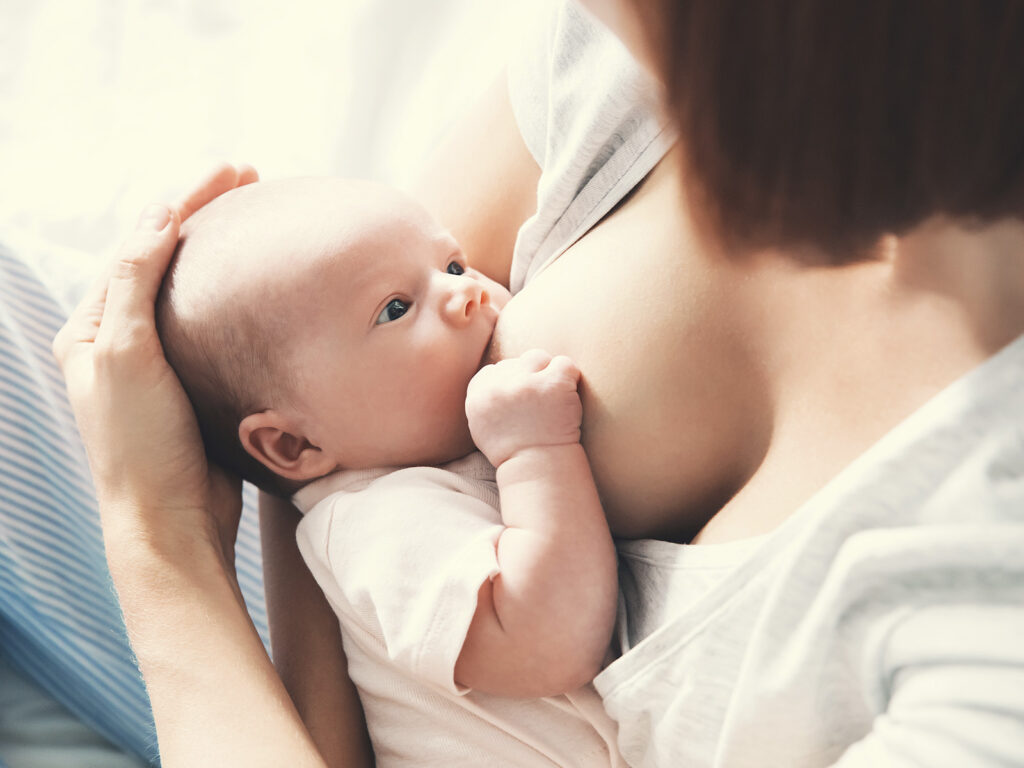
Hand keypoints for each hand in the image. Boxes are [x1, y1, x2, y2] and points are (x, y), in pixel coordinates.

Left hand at [53, 163, 257, 564]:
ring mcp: (157, 363)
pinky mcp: (191, 383)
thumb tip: (159, 213)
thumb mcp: (126, 355)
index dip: (185, 200)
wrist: (171, 522)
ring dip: (219, 247)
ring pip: (189, 287)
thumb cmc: (141, 445)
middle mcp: (119, 340)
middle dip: (203, 211)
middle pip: (163, 257)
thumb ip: (136, 282)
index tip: (235, 169)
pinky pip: (212, 321)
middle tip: (250, 175)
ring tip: (255, 214)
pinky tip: (259, 280)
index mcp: (90, 328)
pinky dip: (234, 291)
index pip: (140, 244)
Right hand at [465, 348, 582, 466]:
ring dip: (548, 373)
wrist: (539, 469)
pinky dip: (571, 377)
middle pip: (517, 363)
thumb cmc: (514, 451)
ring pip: (539, 357)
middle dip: (530, 378)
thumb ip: (484, 398)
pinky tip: (569, 398)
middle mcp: (499, 386)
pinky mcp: (553, 384)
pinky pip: (565, 363)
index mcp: (478, 394)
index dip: (511, 384)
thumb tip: (495, 372)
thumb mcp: (482, 426)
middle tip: (541, 404)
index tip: (522, 403)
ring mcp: (526, 383)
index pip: (494, 370)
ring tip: (555, 398)